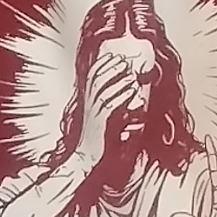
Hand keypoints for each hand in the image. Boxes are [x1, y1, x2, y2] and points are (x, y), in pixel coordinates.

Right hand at [74, 48, 138, 167]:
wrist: (84, 161)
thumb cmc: (95, 142)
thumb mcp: (99, 120)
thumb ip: (106, 107)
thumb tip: (122, 94)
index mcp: (87, 103)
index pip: (91, 79)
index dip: (101, 65)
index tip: (113, 55)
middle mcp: (88, 107)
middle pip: (97, 82)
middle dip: (110, 69)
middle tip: (124, 60)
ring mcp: (94, 116)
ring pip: (104, 92)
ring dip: (118, 81)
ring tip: (131, 74)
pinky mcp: (100, 126)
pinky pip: (110, 108)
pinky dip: (121, 97)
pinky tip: (132, 92)